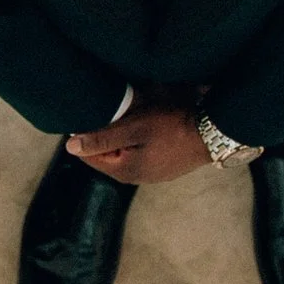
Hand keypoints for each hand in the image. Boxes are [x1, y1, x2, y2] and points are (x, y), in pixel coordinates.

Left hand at [66, 96, 211, 185]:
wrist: (213, 131)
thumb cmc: (172, 127)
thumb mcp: (134, 128)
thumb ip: (102, 138)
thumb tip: (70, 146)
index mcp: (124, 171)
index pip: (90, 155)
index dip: (84, 134)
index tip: (86, 112)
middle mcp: (136, 176)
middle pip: (108, 151)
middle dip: (106, 130)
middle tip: (109, 107)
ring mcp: (152, 171)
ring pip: (125, 148)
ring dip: (123, 130)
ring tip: (130, 110)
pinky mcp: (165, 162)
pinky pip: (141, 147)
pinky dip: (138, 133)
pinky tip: (146, 118)